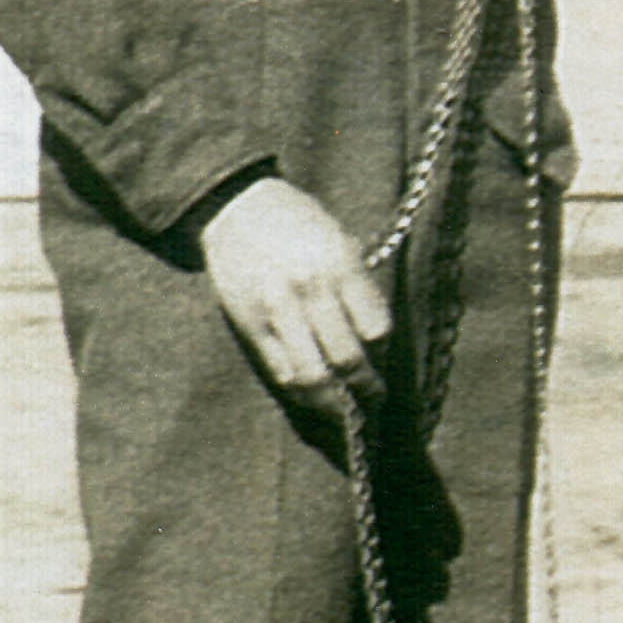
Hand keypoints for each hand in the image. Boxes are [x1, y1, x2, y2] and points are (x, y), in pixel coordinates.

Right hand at [197, 176, 390, 402]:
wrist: (237, 207)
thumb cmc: (298, 221)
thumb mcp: (339, 240)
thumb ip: (357, 287)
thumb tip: (375, 342)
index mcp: (341, 264)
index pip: (377, 329)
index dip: (384, 356)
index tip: (384, 365)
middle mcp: (312, 289)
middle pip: (349, 359)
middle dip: (367, 389)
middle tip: (374, 402)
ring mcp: (279, 310)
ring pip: (314, 376)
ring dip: (335, 404)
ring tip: (346, 414)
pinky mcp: (251, 326)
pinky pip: (282, 372)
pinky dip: (301, 394)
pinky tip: (313, 400)